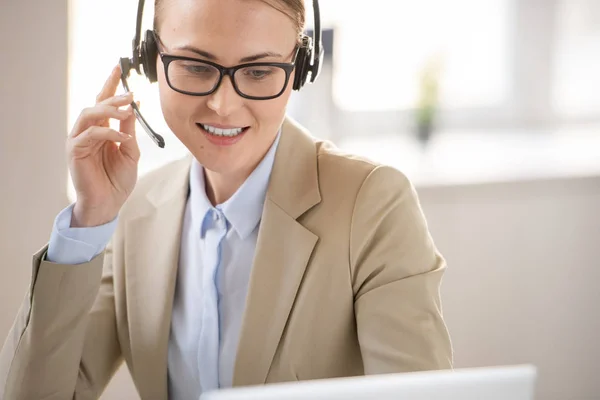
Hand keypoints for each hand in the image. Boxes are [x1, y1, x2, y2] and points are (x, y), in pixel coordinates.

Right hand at [67, 64, 140, 226]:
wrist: (109, 203)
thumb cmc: (118, 180)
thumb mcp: (130, 151)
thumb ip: (129, 130)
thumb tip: (133, 107)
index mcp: (102, 129)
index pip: (104, 101)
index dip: (110, 84)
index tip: (118, 67)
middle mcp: (88, 131)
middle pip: (96, 104)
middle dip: (114, 96)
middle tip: (131, 94)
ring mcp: (80, 139)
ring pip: (89, 114)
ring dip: (109, 110)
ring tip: (128, 112)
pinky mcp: (75, 150)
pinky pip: (90, 134)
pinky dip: (108, 132)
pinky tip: (123, 138)